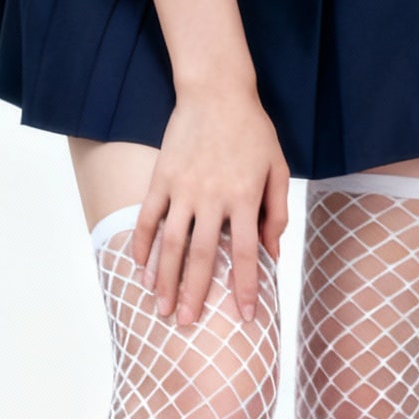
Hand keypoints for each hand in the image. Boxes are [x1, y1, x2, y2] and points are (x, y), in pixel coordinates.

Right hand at [131, 82, 290, 328]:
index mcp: (244, 198)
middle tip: (189, 326)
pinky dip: (143, 246)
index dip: (245, 289)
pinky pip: (148, 218)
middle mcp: (212, 198)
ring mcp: (182, 189)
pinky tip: (141, 270)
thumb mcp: (276, 169)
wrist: (216, 92)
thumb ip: (276, 213)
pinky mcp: (161, 178)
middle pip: (202, 257)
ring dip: (166, 280)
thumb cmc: (253, 131)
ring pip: (171, 244)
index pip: (245, 255)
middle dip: (196, 295)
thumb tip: (273, 254)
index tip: (244, 318)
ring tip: (162, 308)